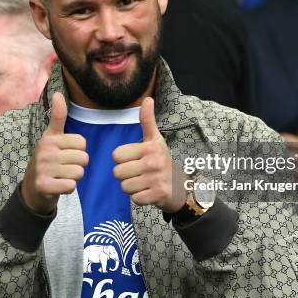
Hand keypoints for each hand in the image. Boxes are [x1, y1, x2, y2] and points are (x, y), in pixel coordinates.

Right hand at [21, 93, 87, 214]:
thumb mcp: (51, 137)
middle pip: (83, 158)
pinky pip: (71, 186)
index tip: (65, 153)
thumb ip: (57, 116)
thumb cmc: (47, 161)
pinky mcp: (43, 185)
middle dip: (78, 165)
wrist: (32, 189)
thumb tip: (58, 93)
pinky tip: (58, 186)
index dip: (78, 150)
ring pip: (79, 172)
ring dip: (74, 177)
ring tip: (61, 176)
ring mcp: (43, 169)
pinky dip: (68, 188)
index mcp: (48, 138)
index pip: (82, 142)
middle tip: (64, 168)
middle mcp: (44, 151)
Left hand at [113, 98, 185, 212]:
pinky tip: (147, 192)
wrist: (181, 187)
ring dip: (131, 187)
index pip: (116, 155)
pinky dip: (139, 198)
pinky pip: (134, 198)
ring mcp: (156, 179)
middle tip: (138, 173)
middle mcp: (153, 162)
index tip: (134, 160)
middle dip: (125, 175)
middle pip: (117, 172)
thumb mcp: (155, 140)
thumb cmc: (162, 161)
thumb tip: (147, 99)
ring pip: (124, 186)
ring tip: (143, 182)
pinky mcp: (157, 195)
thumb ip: (147, 120)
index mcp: (149, 147)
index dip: (122, 159)